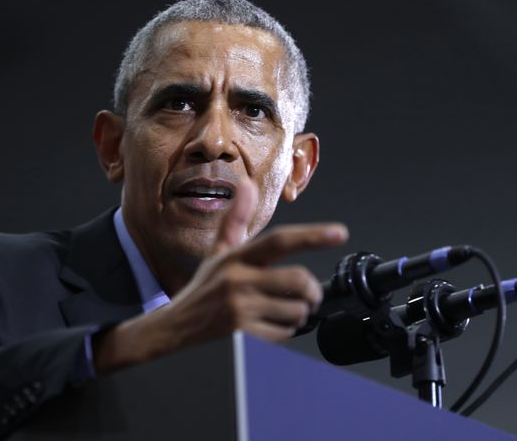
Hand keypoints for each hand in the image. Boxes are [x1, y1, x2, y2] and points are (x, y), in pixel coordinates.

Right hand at [93, 179, 347, 373]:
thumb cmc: (204, 285)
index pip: (279, 241)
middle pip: (297, 280)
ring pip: (295, 310)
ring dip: (301, 313)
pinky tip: (276, 324)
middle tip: (310, 294)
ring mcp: (239, 306)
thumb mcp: (219, 250)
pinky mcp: (241, 331)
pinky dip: (288, 331)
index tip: (340, 232)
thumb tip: (247, 184)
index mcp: (236, 256)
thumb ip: (237, 218)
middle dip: (312, 291)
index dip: (312, 236)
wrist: (176, 324)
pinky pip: (284, 332)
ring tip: (289, 310)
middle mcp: (237, 279)